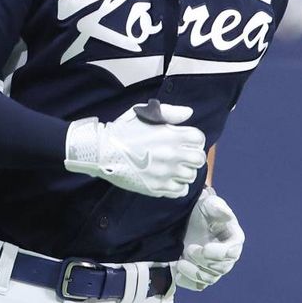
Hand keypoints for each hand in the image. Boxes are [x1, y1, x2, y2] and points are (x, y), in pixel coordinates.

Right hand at [64, 103, 205, 197]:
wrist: (103, 151)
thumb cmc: (123, 130)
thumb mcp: (143, 112)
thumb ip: (169, 112)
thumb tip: (189, 113)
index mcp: (171, 135)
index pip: (199, 139)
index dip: (193, 140)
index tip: (184, 142)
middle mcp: (172, 155)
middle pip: (199, 159)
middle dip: (192, 156)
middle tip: (181, 156)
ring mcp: (165, 173)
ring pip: (190, 176)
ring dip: (184, 171)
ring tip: (172, 167)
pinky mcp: (157, 187)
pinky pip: (180, 190)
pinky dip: (177, 186)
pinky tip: (167, 178)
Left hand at [174, 187, 244, 289]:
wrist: (188, 219)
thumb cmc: (203, 210)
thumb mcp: (209, 203)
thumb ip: (217, 206)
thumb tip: (226, 214)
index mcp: (234, 239)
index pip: (232, 253)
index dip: (219, 253)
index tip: (205, 248)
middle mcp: (227, 257)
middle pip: (220, 268)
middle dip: (203, 261)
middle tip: (189, 248)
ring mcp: (214, 268)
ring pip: (209, 279)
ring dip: (194, 273)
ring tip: (179, 262)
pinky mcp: (201, 274)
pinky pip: (197, 285)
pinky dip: (187, 282)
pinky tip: (177, 272)